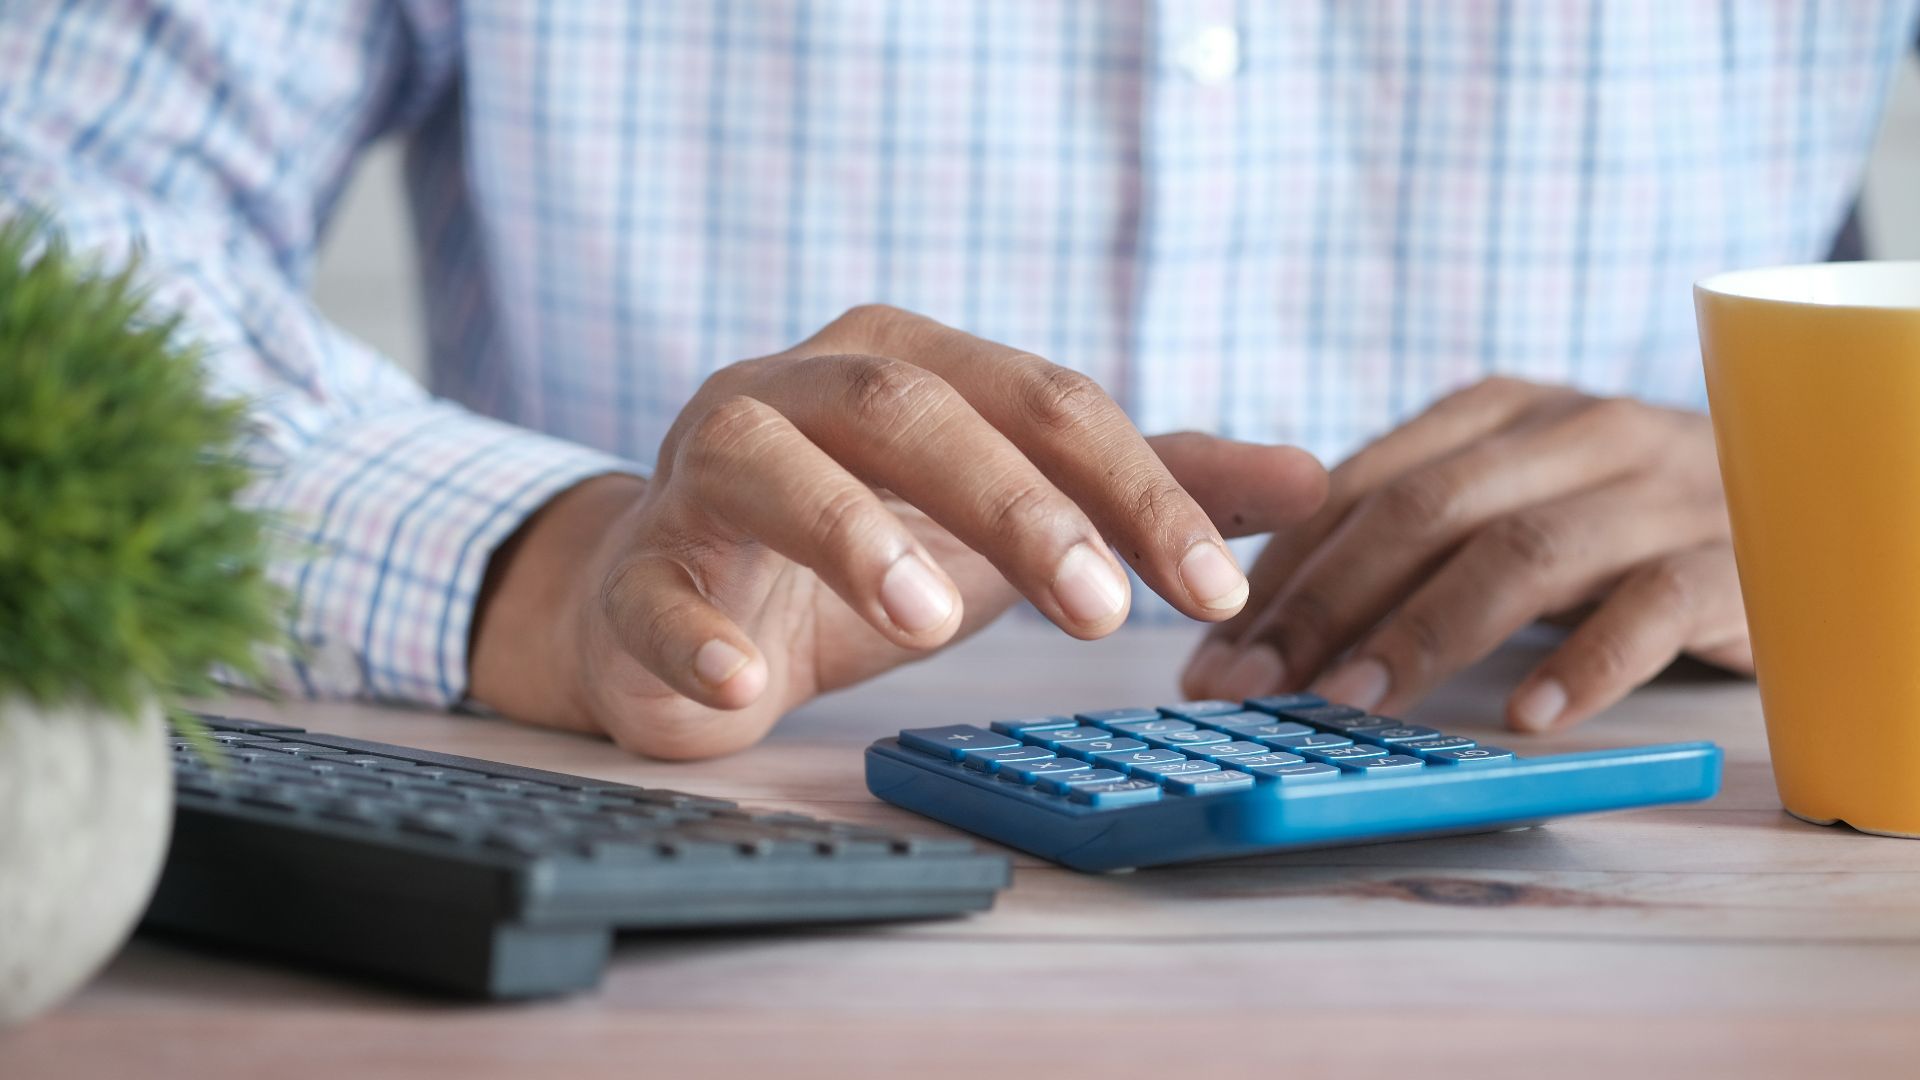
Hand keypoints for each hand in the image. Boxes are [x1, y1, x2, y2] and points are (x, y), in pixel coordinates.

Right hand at [471, 305, 1325, 757]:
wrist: (683, 599)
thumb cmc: (864, 545)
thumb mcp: (1014, 514)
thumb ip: (1147, 490)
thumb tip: (1313, 478)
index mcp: (908, 363)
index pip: (1042, 400)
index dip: (1136, 488)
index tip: (1216, 588)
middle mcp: (801, 390)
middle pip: (912, 408)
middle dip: (1015, 503)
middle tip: (1102, 612)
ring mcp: (704, 470)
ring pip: (769, 463)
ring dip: (851, 533)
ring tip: (931, 620)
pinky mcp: (640, 567)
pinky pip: (655, 588)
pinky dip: (696, 636)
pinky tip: (746, 687)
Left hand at [1181, 377, 1752, 732]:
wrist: (1805, 502)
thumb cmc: (1615, 522)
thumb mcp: (1508, 500)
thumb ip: (1405, 533)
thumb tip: (1256, 613)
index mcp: (1500, 411)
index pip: (1362, 484)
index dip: (1280, 570)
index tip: (1214, 652)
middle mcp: (1575, 432)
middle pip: (1425, 510)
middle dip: (1322, 602)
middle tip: (1253, 686)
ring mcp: (1658, 489)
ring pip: (1522, 550)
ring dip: (1426, 632)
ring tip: (1353, 704)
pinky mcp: (1733, 557)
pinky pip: (1652, 607)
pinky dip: (1585, 663)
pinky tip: (1527, 719)